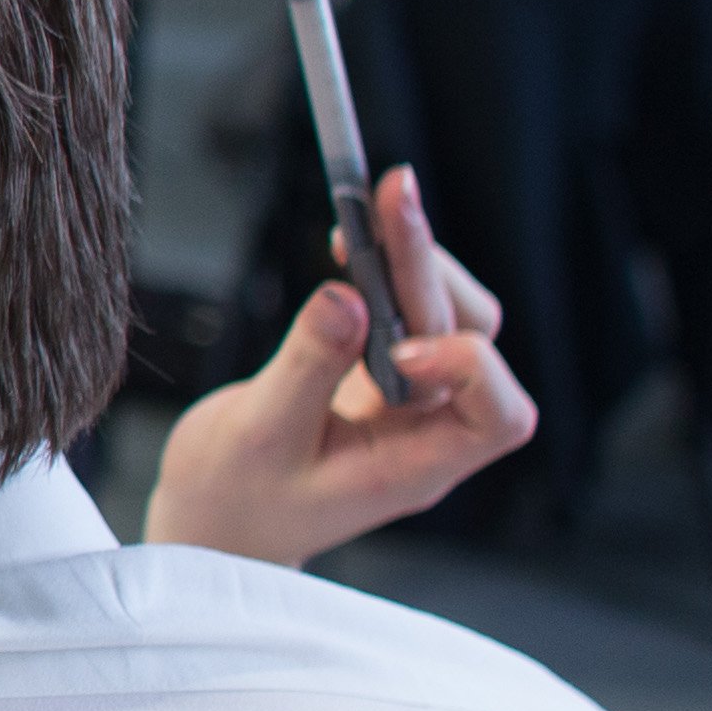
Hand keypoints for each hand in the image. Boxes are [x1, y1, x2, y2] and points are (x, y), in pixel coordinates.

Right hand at [143, 166, 536, 566]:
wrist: (214, 519)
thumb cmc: (234, 498)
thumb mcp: (259, 434)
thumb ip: (308, 367)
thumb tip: (345, 297)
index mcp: (416, 467)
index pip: (497, 415)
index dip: (465, 364)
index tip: (396, 342)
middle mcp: (427, 432)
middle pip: (470, 337)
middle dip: (428, 265)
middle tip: (390, 191)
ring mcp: (408, 402)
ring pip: (450, 317)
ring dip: (415, 261)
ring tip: (367, 214)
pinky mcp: (380, 374)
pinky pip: (407, 314)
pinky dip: (388, 272)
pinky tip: (354, 245)